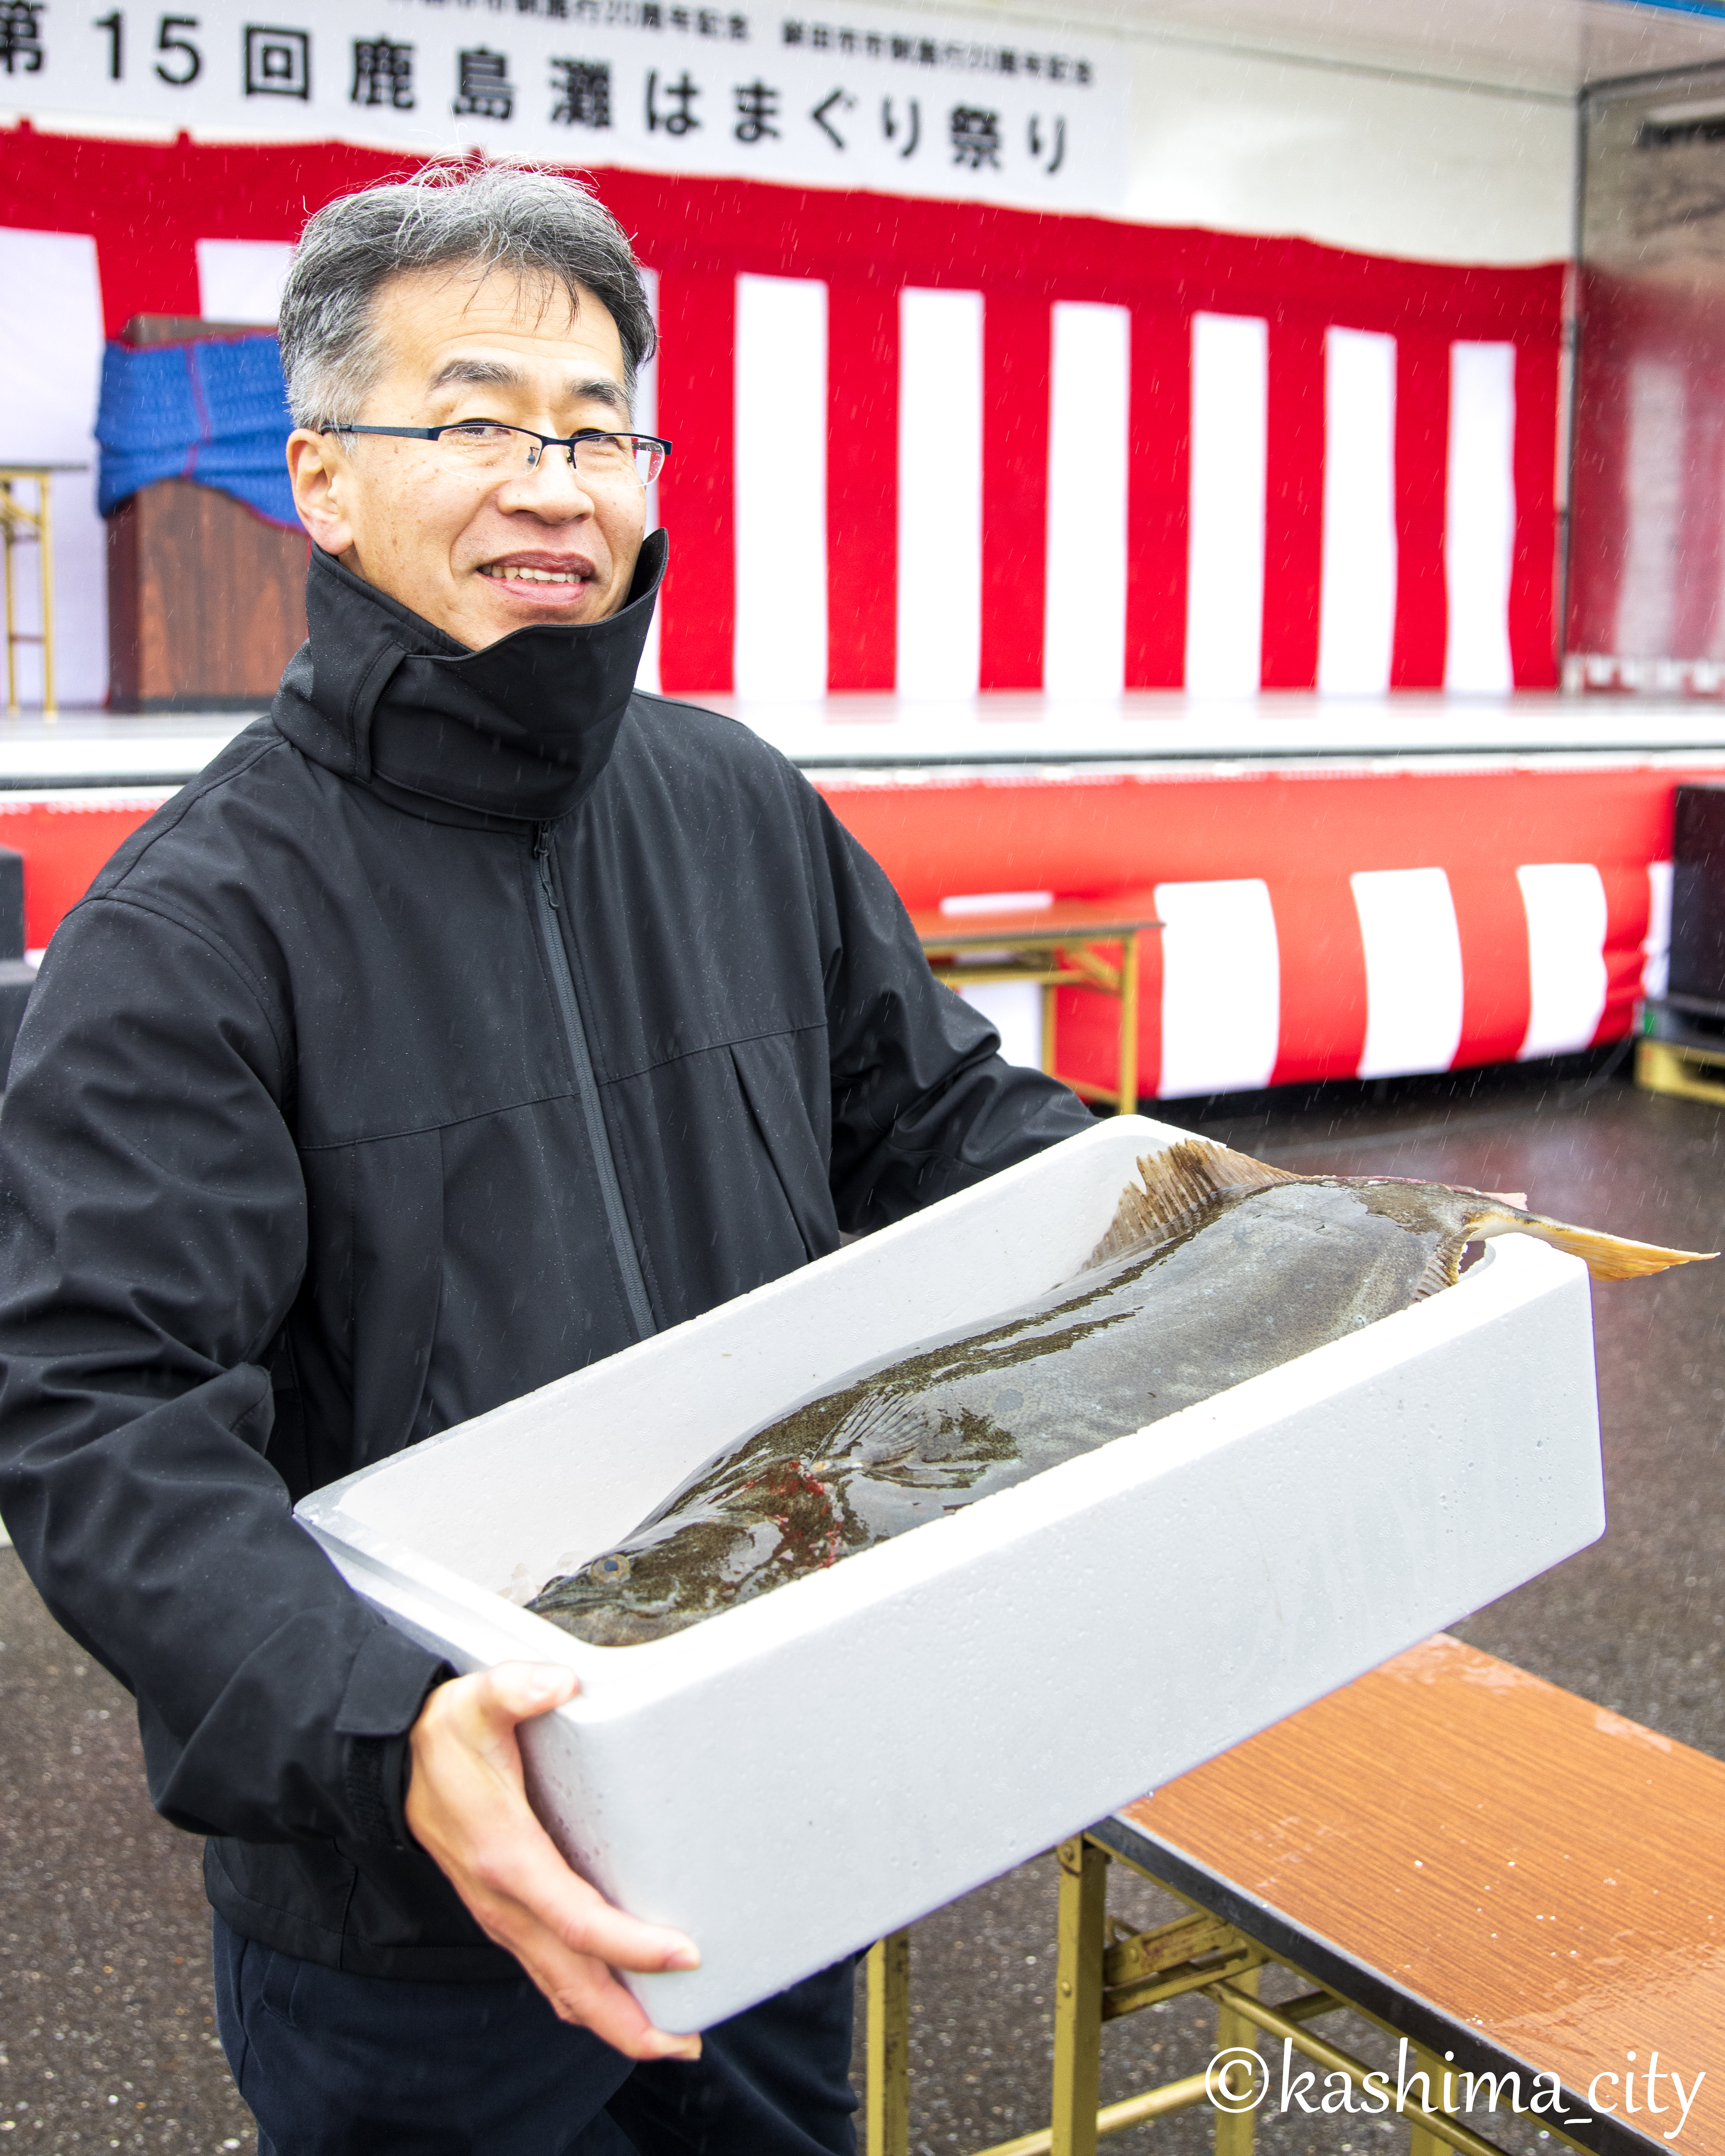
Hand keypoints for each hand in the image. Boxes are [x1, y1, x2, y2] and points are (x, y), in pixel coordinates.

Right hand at [404, 1663, 701, 2059]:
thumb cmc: (442, 1737)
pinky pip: (549, 1971)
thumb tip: (557, 1683)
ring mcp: (503, 1916)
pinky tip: (620, 2001)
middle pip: (572, 1980)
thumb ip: (515, 1688)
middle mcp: (505, 1902)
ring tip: (671, 2039)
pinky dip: (585, 1997)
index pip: (577, 1918)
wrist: (389, 1765)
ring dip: (611, 2021)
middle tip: (687, 2044)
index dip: (629, 1944)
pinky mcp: (506, 1915)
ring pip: (560, 1987)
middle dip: (626, 2021)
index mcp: (507, 1857)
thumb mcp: (475, 1700)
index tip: (683, 1954)